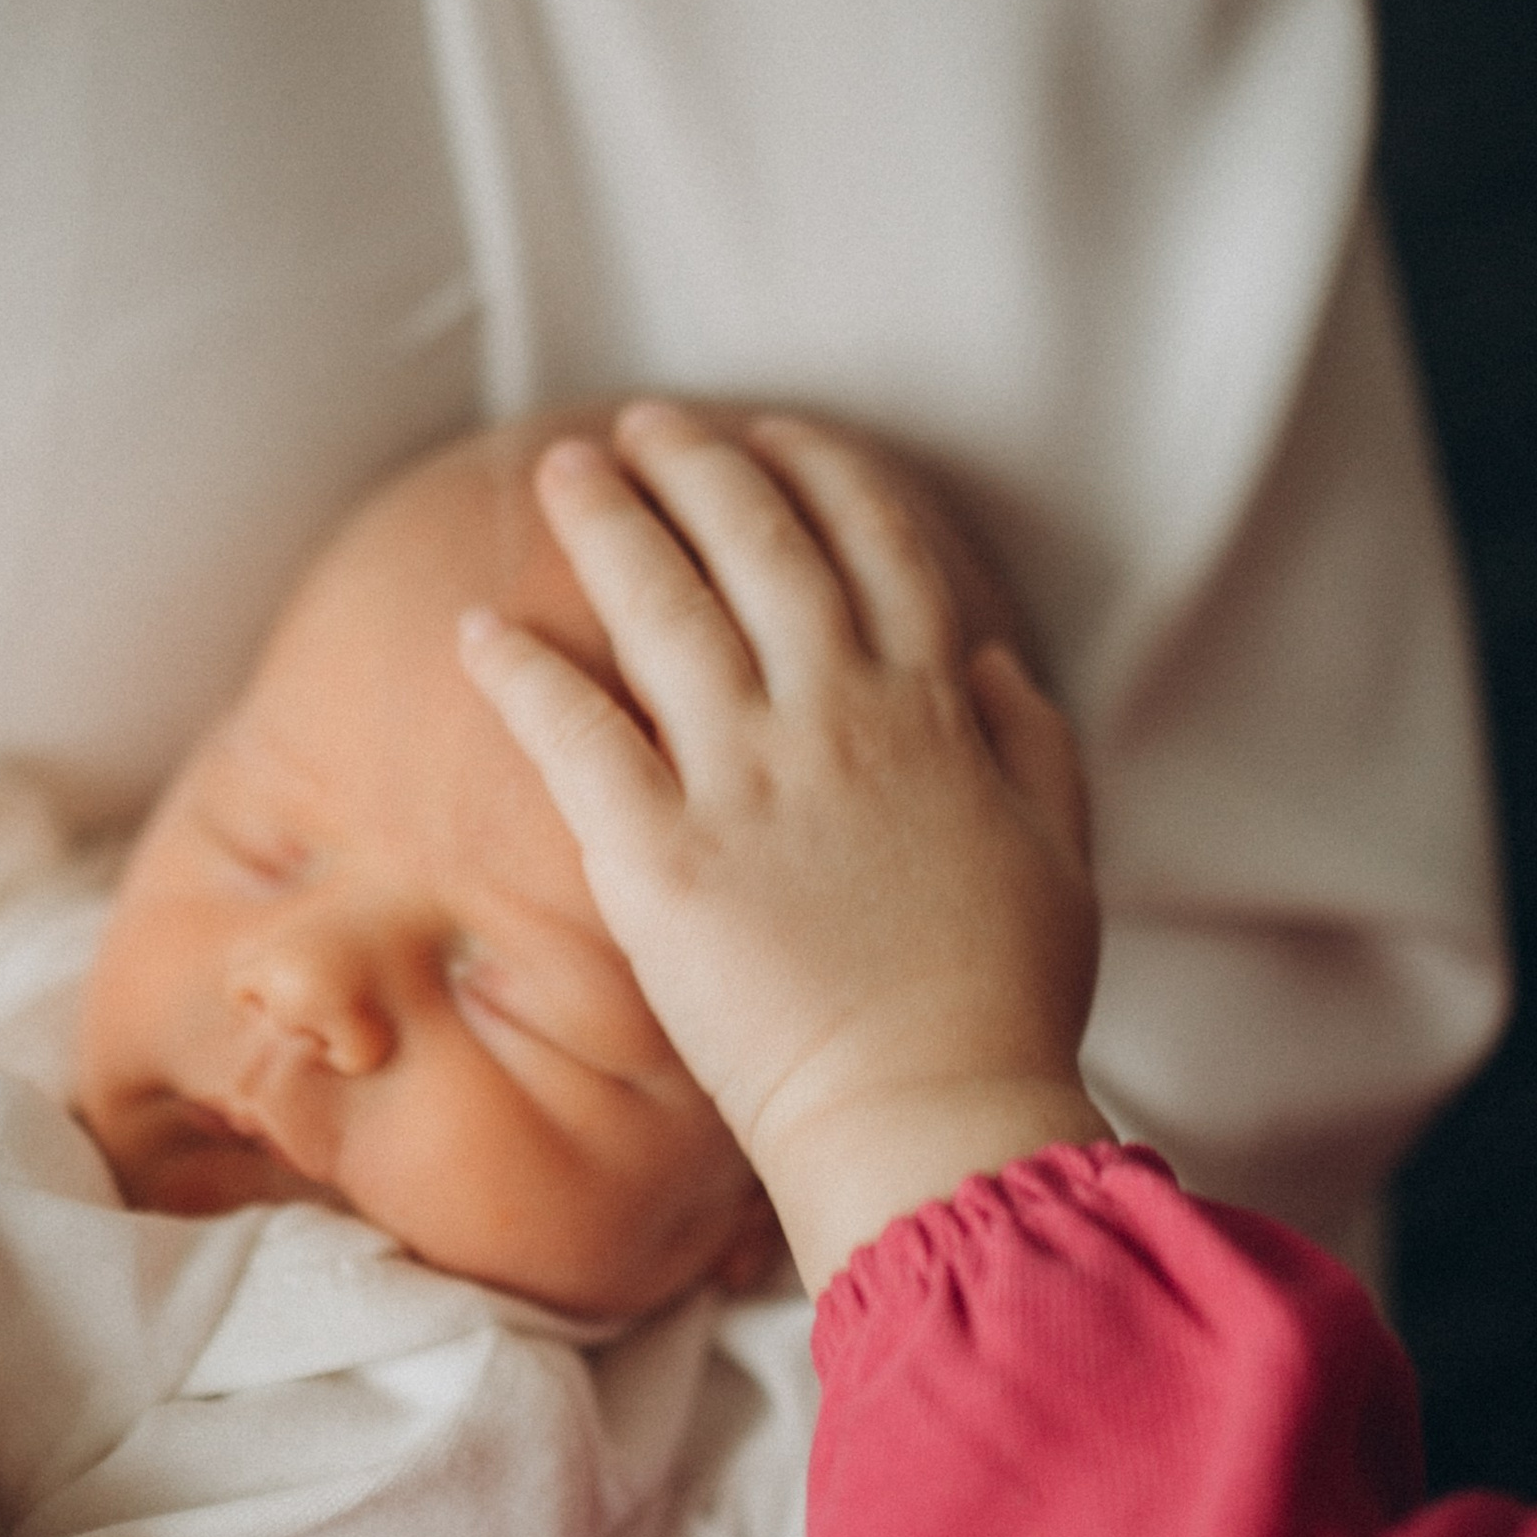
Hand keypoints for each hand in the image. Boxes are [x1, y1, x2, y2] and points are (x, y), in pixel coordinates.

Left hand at [462, 401, 1108, 1288]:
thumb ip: (1032, 746)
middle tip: (640, 426)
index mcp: (934, 714)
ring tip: (564, 472)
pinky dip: (522, 673)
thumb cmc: (1001, 1004)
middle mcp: (836, 720)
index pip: (874, 548)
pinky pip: (575, 735)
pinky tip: (476, 629)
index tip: (773, 436)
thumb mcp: (1059, 854)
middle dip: (695, 467)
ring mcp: (744, 782)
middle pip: (757, 547)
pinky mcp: (659, 857)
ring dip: (609, 524)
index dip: (819, 475)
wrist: (927, 1110)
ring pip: (664, 608)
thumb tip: (995, 664)